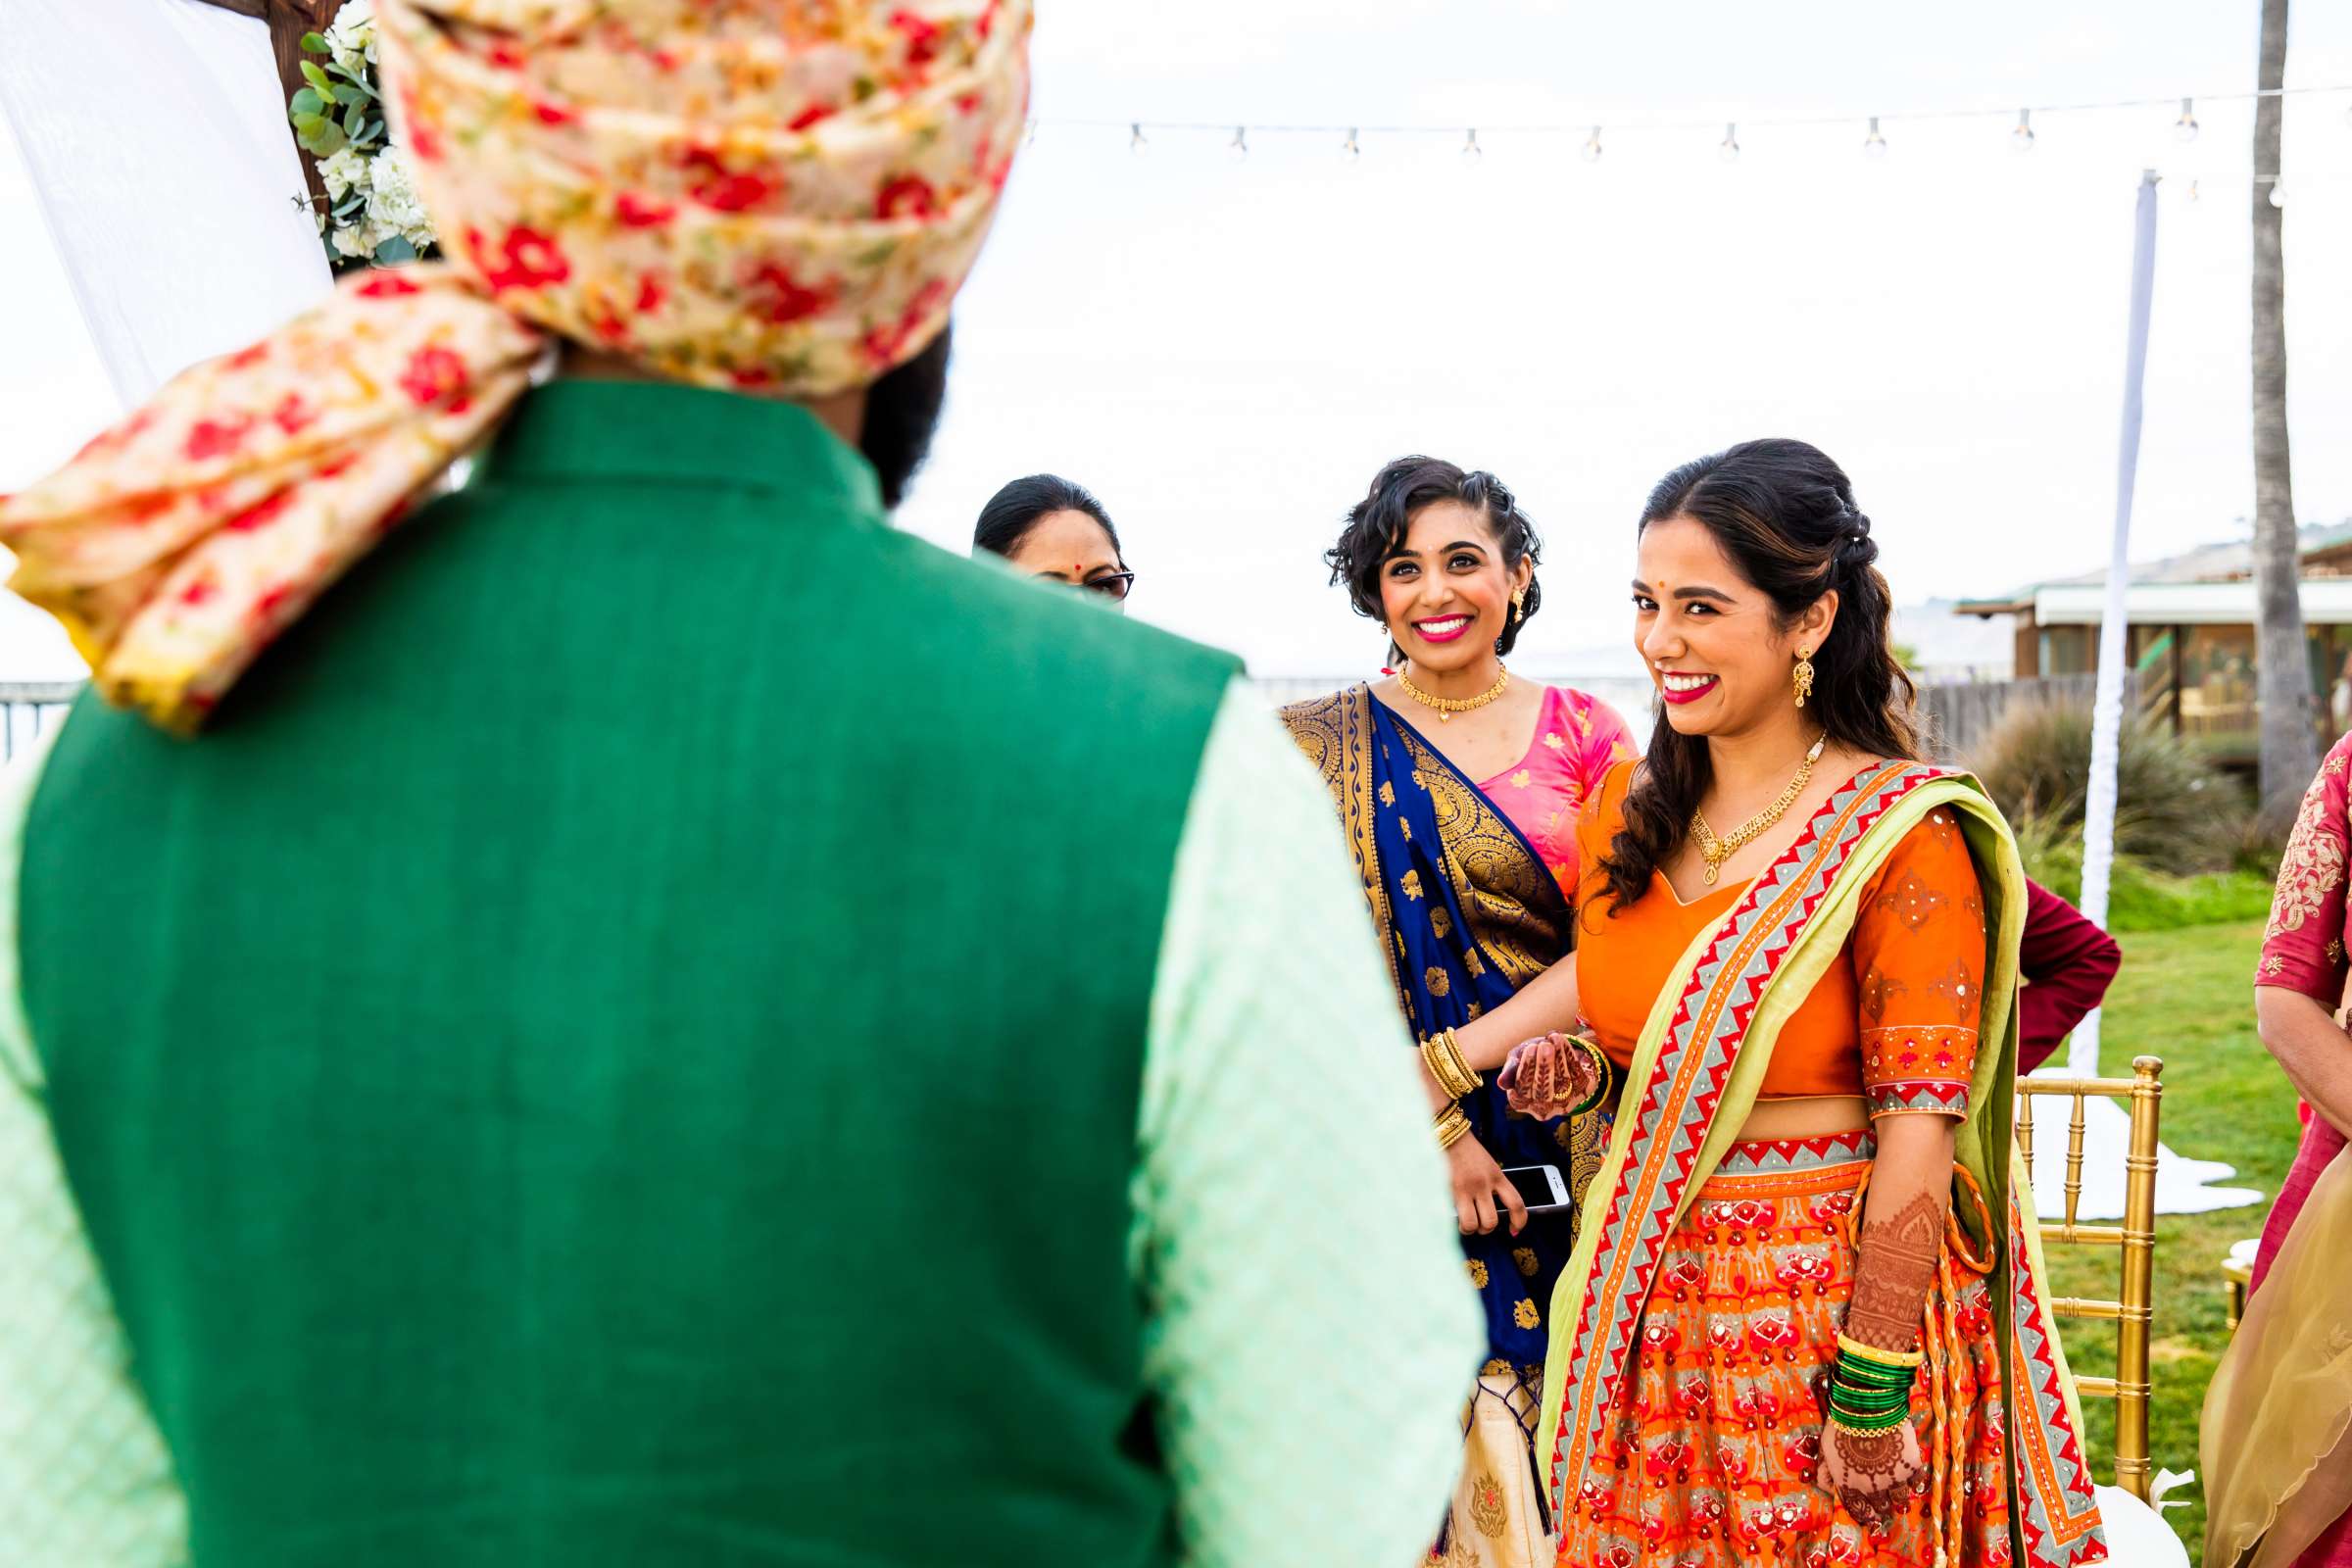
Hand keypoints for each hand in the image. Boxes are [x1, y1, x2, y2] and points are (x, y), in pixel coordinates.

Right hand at [1446, 1132, 1527, 1236]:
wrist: (1447, 1133)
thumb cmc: (1467, 1151)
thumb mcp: (1488, 1165)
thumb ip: (1493, 1185)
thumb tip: (1492, 1210)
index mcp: (1497, 1176)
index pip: (1516, 1204)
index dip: (1519, 1222)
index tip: (1515, 1230)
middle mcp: (1483, 1184)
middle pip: (1492, 1221)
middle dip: (1486, 1229)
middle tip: (1480, 1225)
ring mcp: (1464, 1188)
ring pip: (1472, 1224)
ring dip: (1469, 1229)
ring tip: (1465, 1224)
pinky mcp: (1448, 1190)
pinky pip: (1453, 1216)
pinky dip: (1452, 1221)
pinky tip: (1451, 1216)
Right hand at [1498, 1032, 1601, 1120]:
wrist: (1555, 1055)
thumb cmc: (1531, 1058)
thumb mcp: (1517, 1059)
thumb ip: (1510, 1070)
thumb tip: (1501, 1083)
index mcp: (1522, 1103)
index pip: (1522, 1091)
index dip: (1526, 1070)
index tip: (1529, 1049)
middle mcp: (1543, 1109)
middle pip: (1543, 1093)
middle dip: (1544, 1067)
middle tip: (1544, 1046)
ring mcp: (1564, 1103)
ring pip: (1562, 1083)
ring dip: (1558, 1059)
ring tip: (1553, 1039)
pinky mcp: (1582, 1092)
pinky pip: (1577, 1076)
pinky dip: (1569, 1056)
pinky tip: (1562, 1041)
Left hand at [1818, 1418, 1922, 1535]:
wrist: (1866, 1407)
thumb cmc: (1841, 1425)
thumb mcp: (1824, 1449)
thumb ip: (1825, 1472)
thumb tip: (1828, 1488)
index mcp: (1849, 1486)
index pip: (1858, 1512)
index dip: (1864, 1513)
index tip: (1869, 1512)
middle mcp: (1872, 1489)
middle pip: (1882, 1509)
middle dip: (1882, 1504)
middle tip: (1884, 1496)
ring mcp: (1894, 1480)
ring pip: (1900, 1501)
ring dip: (1898, 1495)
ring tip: (1897, 1484)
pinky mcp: (1912, 1468)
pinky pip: (1916, 1483)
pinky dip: (1913, 1480)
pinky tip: (1907, 1471)